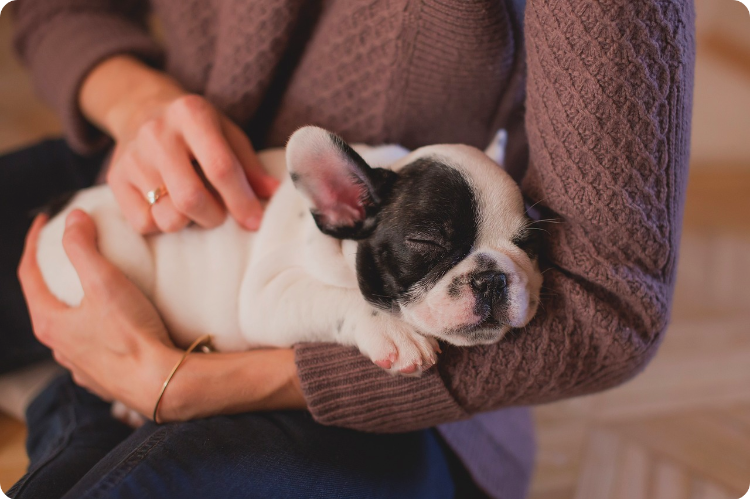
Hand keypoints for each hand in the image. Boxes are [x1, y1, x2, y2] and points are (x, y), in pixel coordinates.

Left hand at [18, 211, 305, 420]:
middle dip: (54, 274)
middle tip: (69, 253)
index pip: (28, 275)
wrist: (161, 382)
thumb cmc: (131, 334)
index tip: (44, 222)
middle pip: (47, 302)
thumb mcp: (105, 282)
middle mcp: (59, 348)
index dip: (34, 243)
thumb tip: (73, 218)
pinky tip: (114, 324)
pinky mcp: (103, 378)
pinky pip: (92, 347)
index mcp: (50, 323)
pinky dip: (96, 328)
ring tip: (95, 288)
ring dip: (76, 305)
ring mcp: (80, 366)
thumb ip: (84, 248)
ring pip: (70, 328)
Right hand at [81, 56, 278, 233]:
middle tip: (220, 212)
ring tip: (193, 206)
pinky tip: (168, 205)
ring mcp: (132, 157)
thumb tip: (275, 193)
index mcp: (192, 114)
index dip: (241, 200)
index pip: (220, 168)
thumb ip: (250, 166)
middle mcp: (157, 133)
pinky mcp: (115, 179)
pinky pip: (143, 224)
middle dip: (214, 216)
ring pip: (167, 216)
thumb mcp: (227, 133)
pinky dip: (162, 223)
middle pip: (191, 198)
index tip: (254, 221)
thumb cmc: (195, 128)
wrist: (140, 108)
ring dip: (189, 222)